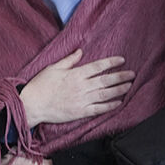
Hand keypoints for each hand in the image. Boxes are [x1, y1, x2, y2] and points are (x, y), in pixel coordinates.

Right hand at [19, 49, 133, 126]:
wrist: (33, 105)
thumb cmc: (41, 85)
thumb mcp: (53, 68)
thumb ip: (69, 60)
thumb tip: (80, 51)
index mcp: (75, 74)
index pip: (98, 66)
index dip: (111, 63)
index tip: (122, 60)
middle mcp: (81, 86)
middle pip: (106, 80)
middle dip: (121, 76)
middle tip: (132, 74)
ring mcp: (82, 100)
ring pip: (106, 94)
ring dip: (119, 90)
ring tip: (129, 86)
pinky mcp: (80, 112)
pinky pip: (99, 109)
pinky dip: (110, 106)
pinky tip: (119, 102)